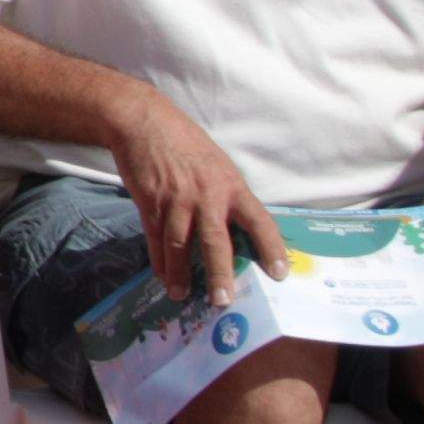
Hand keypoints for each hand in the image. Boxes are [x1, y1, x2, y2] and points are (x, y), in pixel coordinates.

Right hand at [112, 93, 292, 304]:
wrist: (145, 123)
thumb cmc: (188, 146)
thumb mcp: (219, 167)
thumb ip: (230, 197)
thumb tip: (243, 231)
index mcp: (232, 187)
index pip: (259, 221)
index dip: (271, 248)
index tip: (279, 274)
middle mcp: (207, 196)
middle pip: (215, 240)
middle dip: (220, 272)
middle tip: (224, 300)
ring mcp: (177, 200)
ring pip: (180, 244)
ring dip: (182, 273)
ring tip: (183, 295)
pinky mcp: (151, 202)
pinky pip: (156, 238)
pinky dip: (159, 260)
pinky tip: (164, 276)